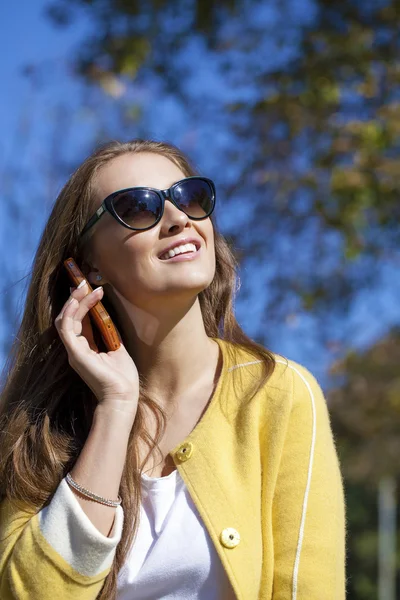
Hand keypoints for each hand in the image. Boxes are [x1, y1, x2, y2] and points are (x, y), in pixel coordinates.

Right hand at [55, 280, 138, 417]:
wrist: (123, 397)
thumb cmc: (123, 377)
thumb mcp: (117, 348)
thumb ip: (108, 333)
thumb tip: (108, 316)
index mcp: (85, 348)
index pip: (77, 320)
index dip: (81, 303)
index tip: (89, 287)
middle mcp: (76, 348)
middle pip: (68, 317)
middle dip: (74, 297)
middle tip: (83, 280)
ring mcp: (73, 351)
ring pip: (65, 319)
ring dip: (74, 301)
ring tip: (84, 286)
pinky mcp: (75, 353)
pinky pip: (67, 327)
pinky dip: (73, 311)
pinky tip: (83, 298)